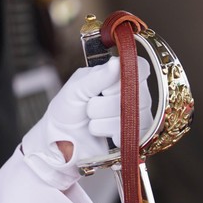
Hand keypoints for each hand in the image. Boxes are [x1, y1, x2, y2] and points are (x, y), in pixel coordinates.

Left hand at [21, 55, 152, 189]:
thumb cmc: (67, 110)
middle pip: (135, 94)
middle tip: (90, 106)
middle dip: (103, 104)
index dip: (125, 78)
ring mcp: (137, 114)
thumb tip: (117, 62)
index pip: (141, 67)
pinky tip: (102, 132)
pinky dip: (110, 133)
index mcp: (117, 74)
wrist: (62, 140)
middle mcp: (132, 93)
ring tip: (92, 119)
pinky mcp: (136, 135)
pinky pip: (132, 133)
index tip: (104, 88)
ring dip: (102, 120)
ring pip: (131, 115)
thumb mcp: (76, 89)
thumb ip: (98, 77)